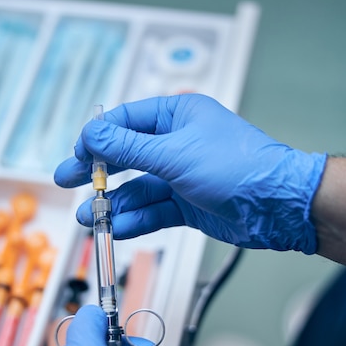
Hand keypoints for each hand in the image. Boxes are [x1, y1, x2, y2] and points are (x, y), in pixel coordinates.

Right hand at [54, 94, 326, 253]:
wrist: (278, 206)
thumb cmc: (238, 167)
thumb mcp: (175, 154)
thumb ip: (130, 147)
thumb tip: (92, 135)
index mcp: (177, 117)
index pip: (126, 122)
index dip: (97, 139)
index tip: (76, 155)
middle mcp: (177, 144)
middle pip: (126, 156)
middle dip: (98, 172)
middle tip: (67, 182)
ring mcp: (182, 176)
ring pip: (138, 189)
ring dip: (114, 204)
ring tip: (89, 217)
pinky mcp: (188, 204)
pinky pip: (154, 211)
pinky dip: (136, 220)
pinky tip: (118, 229)